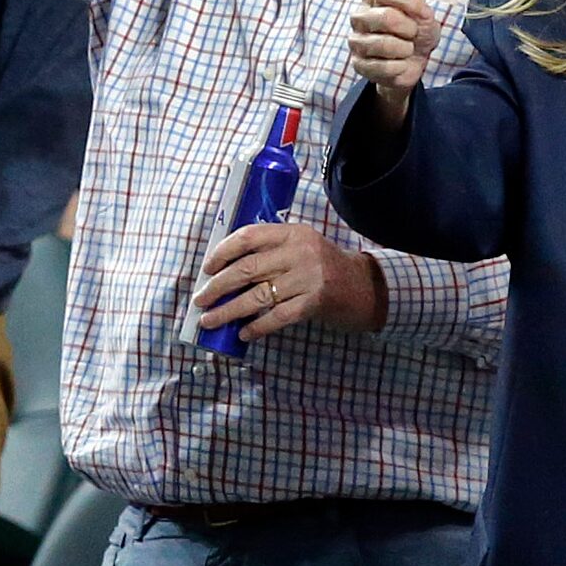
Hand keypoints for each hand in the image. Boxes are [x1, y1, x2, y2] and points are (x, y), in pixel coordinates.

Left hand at [195, 219, 386, 337]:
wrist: (364, 287)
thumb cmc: (325, 268)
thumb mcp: (302, 248)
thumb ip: (272, 251)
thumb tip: (224, 271)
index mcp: (293, 233)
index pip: (249, 236)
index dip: (222, 252)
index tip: (206, 269)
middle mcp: (300, 252)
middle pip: (247, 268)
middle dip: (217, 286)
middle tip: (200, 300)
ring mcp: (308, 277)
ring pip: (257, 295)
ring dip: (229, 310)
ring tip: (210, 321)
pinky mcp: (314, 302)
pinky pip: (276, 316)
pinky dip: (256, 327)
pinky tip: (243, 333)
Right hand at [346, 0, 436, 126]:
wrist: (412, 62)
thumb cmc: (415, 31)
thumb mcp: (421, 10)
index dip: (411, 1)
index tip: (424, 12)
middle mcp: (359, 16)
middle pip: (387, 17)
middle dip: (410, 28)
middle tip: (413, 33)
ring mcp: (356, 41)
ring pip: (385, 44)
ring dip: (406, 49)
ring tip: (407, 48)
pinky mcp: (358, 64)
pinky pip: (384, 67)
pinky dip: (401, 67)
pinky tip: (400, 63)